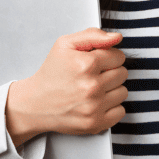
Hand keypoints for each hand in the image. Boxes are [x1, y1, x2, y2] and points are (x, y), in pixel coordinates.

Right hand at [5, 28, 127, 144]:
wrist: (35, 103)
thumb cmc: (51, 73)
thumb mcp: (65, 44)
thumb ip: (93, 35)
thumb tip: (117, 37)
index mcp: (86, 64)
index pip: (119, 56)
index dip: (108, 57)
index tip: (96, 62)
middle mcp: (91, 87)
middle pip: (123, 74)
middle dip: (111, 72)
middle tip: (93, 75)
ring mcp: (94, 107)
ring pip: (123, 92)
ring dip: (112, 90)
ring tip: (94, 89)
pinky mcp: (95, 124)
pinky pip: (120, 112)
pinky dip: (111, 108)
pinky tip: (97, 103)